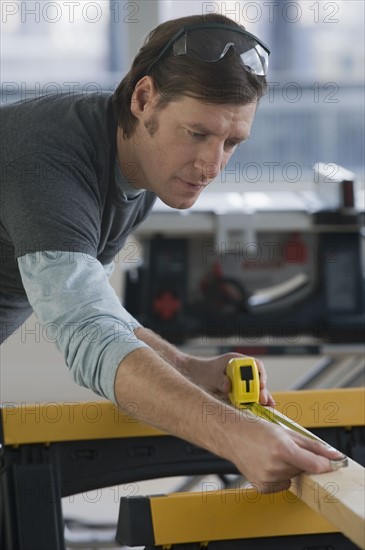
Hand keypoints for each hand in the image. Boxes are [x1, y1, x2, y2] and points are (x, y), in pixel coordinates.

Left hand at [181, 352, 274, 405]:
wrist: (195, 378)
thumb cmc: (203, 372)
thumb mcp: (210, 374)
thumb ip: (219, 379)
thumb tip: (227, 386)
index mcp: (236, 362)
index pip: (254, 364)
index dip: (260, 374)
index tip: (260, 384)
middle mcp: (242, 372)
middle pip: (258, 379)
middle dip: (262, 390)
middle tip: (263, 400)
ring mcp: (241, 383)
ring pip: (256, 390)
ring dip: (261, 398)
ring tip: (268, 407)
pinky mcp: (239, 393)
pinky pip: (249, 398)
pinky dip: (255, 404)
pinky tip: (261, 410)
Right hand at [226, 410, 344, 491]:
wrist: (232, 435)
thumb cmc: (256, 429)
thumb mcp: (287, 432)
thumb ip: (313, 446)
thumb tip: (333, 456)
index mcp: (282, 449)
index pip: (315, 465)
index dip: (324, 464)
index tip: (328, 462)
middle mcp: (275, 466)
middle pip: (303, 470)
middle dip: (300, 461)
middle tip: (285, 449)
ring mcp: (267, 478)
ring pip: (292, 477)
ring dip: (289, 468)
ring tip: (272, 455)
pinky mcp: (262, 487)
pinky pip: (282, 485)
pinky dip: (279, 477)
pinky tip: (268, 465)